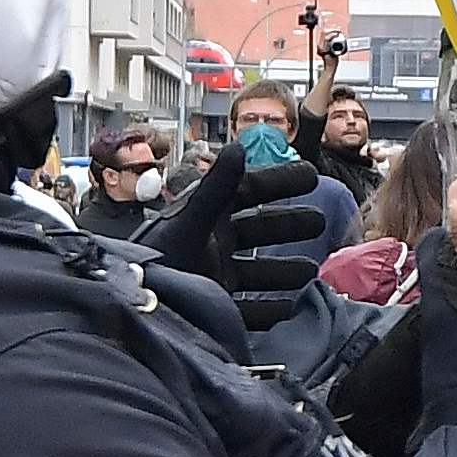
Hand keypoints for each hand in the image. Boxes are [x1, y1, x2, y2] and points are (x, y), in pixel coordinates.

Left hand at [147, 147, 329, 302]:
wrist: (137, 310)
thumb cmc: (160, 260)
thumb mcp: (191, 221)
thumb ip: (217, 187)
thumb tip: (240, 146)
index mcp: (206, 217)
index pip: (248, 192)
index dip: (278, 181)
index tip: (310, 176)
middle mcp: (211, 244)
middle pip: (257, 230)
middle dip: (288, 225)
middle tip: (319, 221)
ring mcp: (213, 277)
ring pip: (257, 271)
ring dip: (283, 270)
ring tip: (310, 271)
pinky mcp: (214, 309)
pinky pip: (248, 310)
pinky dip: (269, 310)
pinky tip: (289, 308)